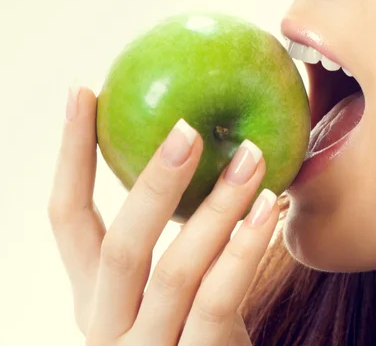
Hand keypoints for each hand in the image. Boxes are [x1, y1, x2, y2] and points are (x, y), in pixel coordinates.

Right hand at [48, 86, 279, 344]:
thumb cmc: (196, 322)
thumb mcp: (172, 280)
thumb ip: (176, 229)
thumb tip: (202, 133)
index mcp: (95, 292)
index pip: (66, 217)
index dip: (71, 154)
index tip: (83, 91)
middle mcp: (108, 322)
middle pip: (119, 246)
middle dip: (152, 181)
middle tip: (188, 127)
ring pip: (173, 269)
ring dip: (216, 207)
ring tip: (251, 156)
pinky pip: (216, 300)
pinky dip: (243, 249)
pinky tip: (269, 207)